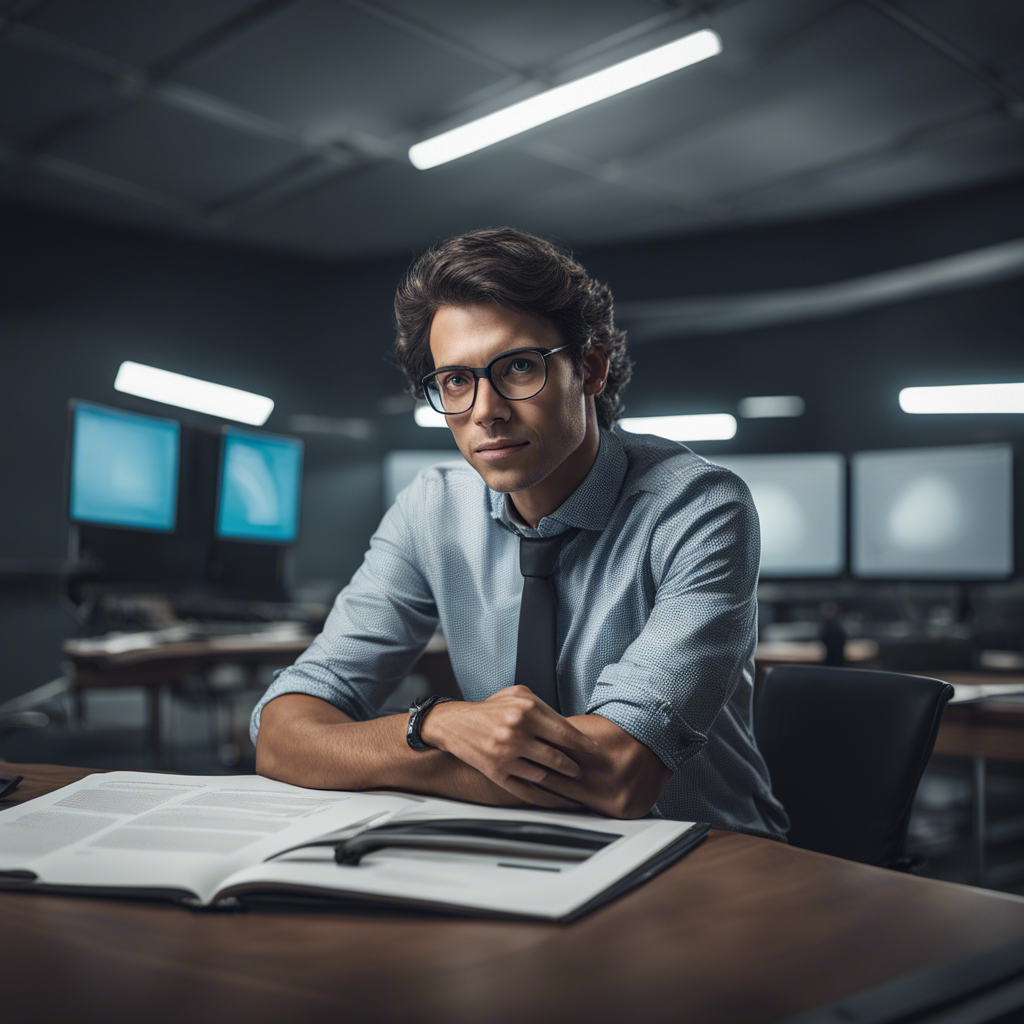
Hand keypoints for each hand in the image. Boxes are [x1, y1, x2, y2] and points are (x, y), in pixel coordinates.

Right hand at [420, 685, 598, 809]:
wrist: (454, 723)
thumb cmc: (490, 709)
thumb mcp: (518, 694)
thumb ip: (544, 707)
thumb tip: (570, 727)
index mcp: (526, 709)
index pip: (565, 732)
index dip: (583, 745)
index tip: (595, 752)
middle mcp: (516, 731)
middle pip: (558, 757)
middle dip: (574, 767)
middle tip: (582, 770)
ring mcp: (506, 754)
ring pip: (545, 775)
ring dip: (560, 782)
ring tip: (570, 781)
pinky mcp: (497, 772)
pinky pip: (527, 790)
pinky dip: (545, 797)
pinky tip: (556, 799)